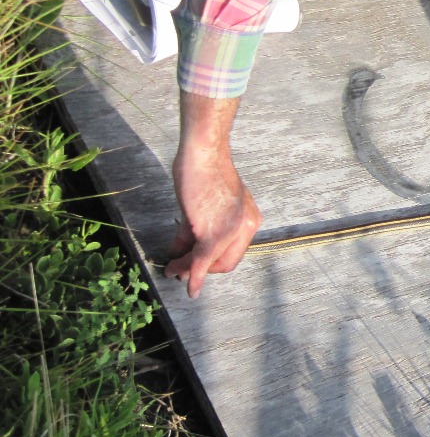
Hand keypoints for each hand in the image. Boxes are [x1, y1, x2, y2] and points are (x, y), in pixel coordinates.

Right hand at [165, 145, 260, 297]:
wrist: (203, 154)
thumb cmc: (203, 171)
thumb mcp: (207, 203)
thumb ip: (198, 227)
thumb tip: (183, 248)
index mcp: (250, 219)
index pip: (233, 251)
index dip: (213, 262)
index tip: (195, 263)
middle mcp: (246, 227)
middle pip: (224, 262)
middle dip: (201, 269)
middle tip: (181, 272)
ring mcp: (231, 232)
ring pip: (208, 262)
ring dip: (188, 271)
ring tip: (172, 271)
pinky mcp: (213, 233)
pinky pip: (201, 261)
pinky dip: (193, 276)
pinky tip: (185, 283)